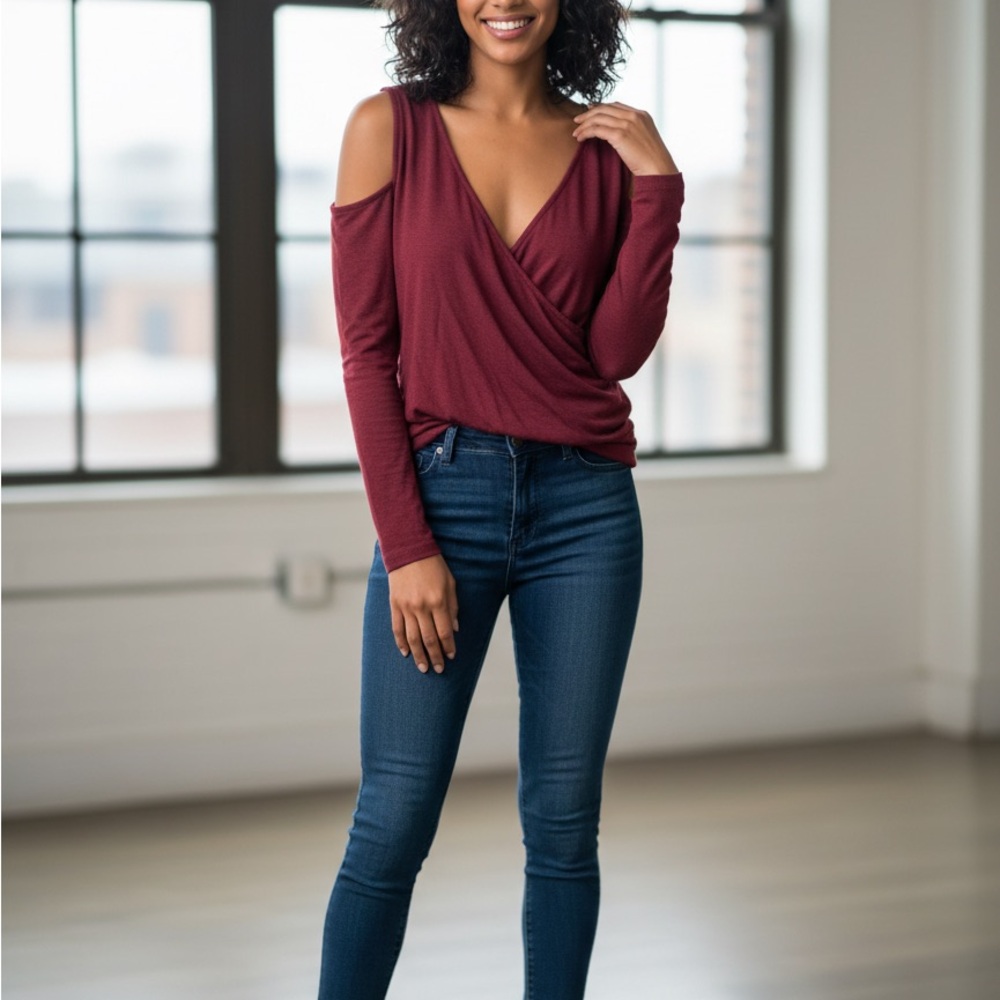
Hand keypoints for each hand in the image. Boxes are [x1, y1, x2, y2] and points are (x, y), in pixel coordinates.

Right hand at [388, 554, 458, 673]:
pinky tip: (406, 653)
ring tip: (423, 668)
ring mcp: (406, 607)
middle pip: (429, 639)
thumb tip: (454, 629)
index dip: (448, 647)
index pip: (444, 632)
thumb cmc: (433, 565)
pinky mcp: (394, 605)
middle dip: (435, 657)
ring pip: (412, 638)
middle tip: (439, 669)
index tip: (451, 657)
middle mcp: (421, 607)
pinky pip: (397, 628)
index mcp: (438, 601)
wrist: (408, 550)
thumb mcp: (450, 582)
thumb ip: (453, 606)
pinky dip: (401, 643)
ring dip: (419, 655)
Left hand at [571, 101, 678, 176]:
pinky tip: (580, 138)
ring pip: (599, 117)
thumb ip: (633, 132)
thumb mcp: (645, 140)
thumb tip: (619, 135)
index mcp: (641, 114)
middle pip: (605, 108)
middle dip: (588, 114)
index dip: (600, 107)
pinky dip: (586, 132)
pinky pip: (597, 129)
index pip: (616, 105)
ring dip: (584, 124)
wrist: (658, 169)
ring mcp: (627, 124)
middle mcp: (634, 116)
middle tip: (577, 120)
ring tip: (576, 132)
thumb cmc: (652, 161)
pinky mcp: (620, 135)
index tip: (589, 111)